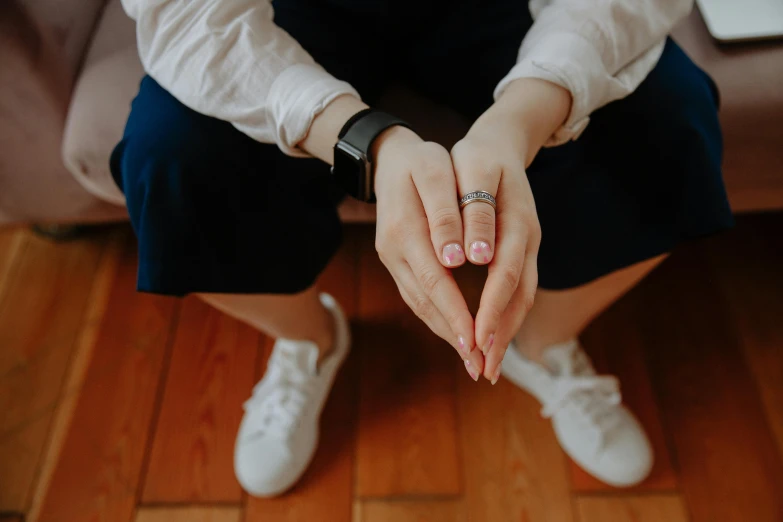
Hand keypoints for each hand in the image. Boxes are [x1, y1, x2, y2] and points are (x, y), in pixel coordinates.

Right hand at [374, 127, 484, 378]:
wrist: (389, 156)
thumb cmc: (420, 159)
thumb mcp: (433, 173)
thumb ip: (443, 214)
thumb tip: (454, 259)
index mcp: (404, 231)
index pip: (434, 282)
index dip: (456, 314)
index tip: (475, 343)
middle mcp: (393, 251)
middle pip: (426, 302)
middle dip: (454, 335)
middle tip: (479, 367)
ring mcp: (391, 258)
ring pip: (420, 303)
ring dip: (445, 331)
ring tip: (471, 358)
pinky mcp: (396, 260)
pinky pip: (416, 294)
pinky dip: (436, 315)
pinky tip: (453, 329)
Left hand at [451, 78, 571, 381]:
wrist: (500, 141)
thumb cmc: (479, 155)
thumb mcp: (476, 170)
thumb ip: (479, 214)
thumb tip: (477, 258)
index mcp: (518, 222)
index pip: (505, 277)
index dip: (491, 310)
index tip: (476, 340)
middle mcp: (527, 240)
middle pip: (519, 297)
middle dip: (500, 334)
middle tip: (483, 369)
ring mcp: (527, 248)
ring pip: (521, 299)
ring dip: (504, 333)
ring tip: (487, 366)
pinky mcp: (519, 253)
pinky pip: (516, 292)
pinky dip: (504, 318)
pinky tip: (490, 337)